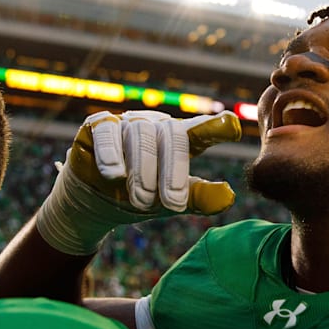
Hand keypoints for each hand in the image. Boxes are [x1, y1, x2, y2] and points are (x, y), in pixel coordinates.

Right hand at [36, 110, 241, 254]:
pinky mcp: (98, 126)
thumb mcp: (172, 201)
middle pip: (172, 134)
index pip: (200, 130)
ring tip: (141, 201)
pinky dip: (110, 153)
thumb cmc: (141, 197)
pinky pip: (106, 130)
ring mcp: (127, 123)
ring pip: (140, 134)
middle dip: (174, 172)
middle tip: (173, 205)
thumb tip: (229, 195)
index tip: (233, 127)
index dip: (216, 127)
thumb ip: (199, 198)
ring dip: (142, 171)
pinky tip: (114, 175)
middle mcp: (155, 126)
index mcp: (179, 140)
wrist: (96, 204)